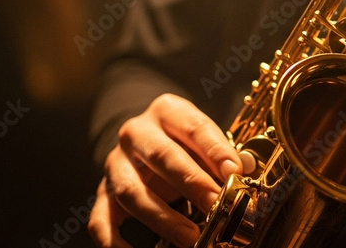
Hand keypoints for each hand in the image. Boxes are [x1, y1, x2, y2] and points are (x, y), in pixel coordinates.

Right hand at [88, 94, 241, 247]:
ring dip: (162, 217)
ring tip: (190, 236)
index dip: (215, 150)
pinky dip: (113, 241)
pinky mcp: (103, 193)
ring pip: (131, 191)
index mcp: (167, 111)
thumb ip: (220, 152)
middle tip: (215, 205)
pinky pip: (101, 219)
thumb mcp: (202, 138)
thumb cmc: (182, 142)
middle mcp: (136, 134)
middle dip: (192, 183)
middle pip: (161, 156)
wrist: (142, 141)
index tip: (233, 172)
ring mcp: (116, 164)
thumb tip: (244, 169)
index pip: (193, 127)